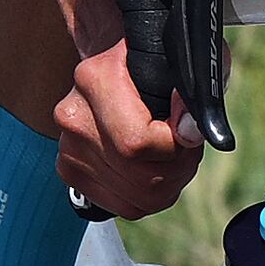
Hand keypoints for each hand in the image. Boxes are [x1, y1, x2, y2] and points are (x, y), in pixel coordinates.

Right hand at [49, 0, 204, 217]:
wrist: (118, 62)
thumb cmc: (158, 59)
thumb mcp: (187, 61)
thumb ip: (196, 92)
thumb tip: (189, 131)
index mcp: (94, 79)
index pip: (136, 142)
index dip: (175, 145)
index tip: (189, 130)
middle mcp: (73, 117)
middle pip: (140, 178)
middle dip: (178, 168)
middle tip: (186, 145)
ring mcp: (68, 148)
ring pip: (136, 198)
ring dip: (167, 184)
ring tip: (172, 155)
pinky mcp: (70, 172)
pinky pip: (125, 206)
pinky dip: (149, 194)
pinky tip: (154, 168)